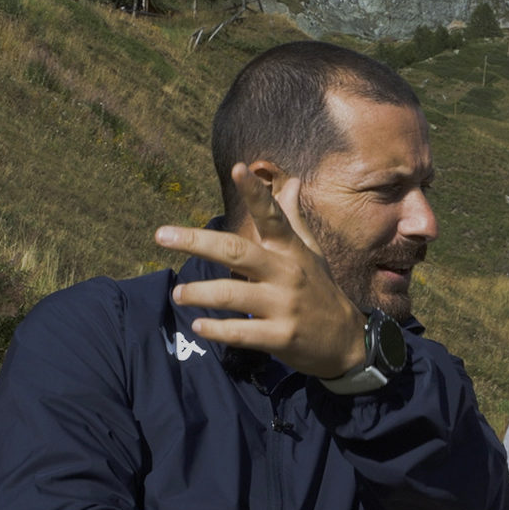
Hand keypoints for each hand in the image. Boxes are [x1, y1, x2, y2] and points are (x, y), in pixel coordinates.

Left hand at [154, 163, 366, 378]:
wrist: (346, 341)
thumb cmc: (320, 291)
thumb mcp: (311, 253)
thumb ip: (293, 219)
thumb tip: (291, 182)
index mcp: (291, 250)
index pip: (272, 216)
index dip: (255, 192)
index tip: (238, 168)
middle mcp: (287, 273)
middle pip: (237, 251)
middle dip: (197, 241)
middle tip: (161, 236)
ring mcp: (285, 306)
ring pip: (232, 294)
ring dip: (200, 293)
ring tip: (178, 294)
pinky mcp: (282, 337)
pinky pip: (241, 332)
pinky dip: (216, 330)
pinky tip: (199, 326)